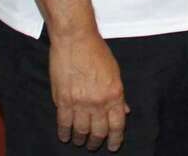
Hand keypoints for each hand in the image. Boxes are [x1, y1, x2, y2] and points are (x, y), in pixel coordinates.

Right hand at [49, 31, 128, 151]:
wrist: (76, 41)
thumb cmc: (98, 53)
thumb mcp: (115, 73)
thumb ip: (119, 94)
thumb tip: (125, 110)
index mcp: (115, 94)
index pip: (117, 124)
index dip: (115, 139)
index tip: (113, 146)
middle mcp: (98, 102)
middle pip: (99, 131)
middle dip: (97, 142)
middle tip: (95, 145)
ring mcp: (80, 102)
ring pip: (81, 130)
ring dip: (81, 139)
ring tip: (80, 142)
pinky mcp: (63, 101)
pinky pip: (64, 123)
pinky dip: (64, 133)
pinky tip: (66, 136)